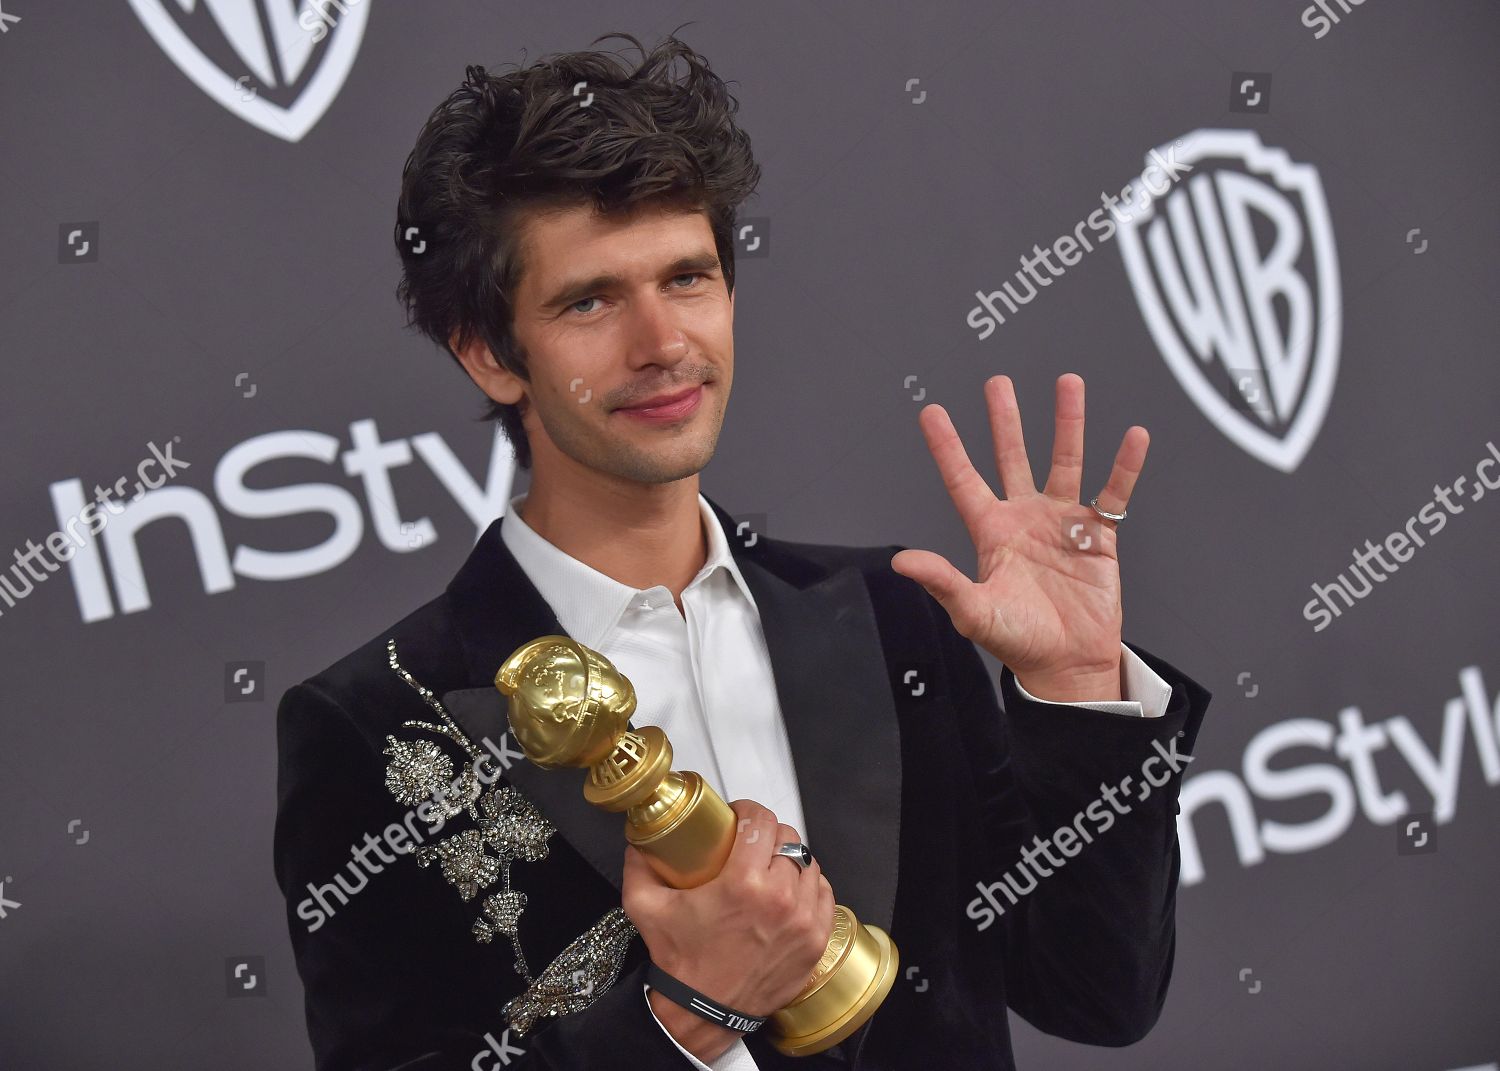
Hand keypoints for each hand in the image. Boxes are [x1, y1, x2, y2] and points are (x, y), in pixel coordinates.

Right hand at [622, 799, 834, 1062]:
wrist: (702, 1011)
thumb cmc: (680, 962)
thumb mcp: (644, 906)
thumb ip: (639, 864)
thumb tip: (640, 838)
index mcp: (743, 883)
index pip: (761, 821)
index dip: (748, 811)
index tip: (738, 817)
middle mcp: (780, 898)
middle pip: (788, 838)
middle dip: (768, 834)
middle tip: (751, 843)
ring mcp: (803, 920)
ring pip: (809, 863)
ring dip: (790, 859)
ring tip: (770, 867)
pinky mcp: (815, 940)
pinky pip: (824, 893)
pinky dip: (809, 886)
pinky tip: (790, 889)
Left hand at [891, 373, 1147, 701]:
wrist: (1068, 664)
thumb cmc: (1018, 642)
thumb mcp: (974, 612)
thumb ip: (942, 582)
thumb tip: (901, 561)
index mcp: (991, 532)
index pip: (964, 480)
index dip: (947, 448)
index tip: (932, 413)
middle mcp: (1025, 518)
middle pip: (1013, 457)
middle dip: (1005, 420)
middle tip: (997, 382)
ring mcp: (1063, 522)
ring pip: (1065, 460)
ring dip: (1067, 423)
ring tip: (1068, 383)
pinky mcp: (1099, 535)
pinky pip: (1114, 492)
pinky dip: (1124, 465)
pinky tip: (1133, 436)